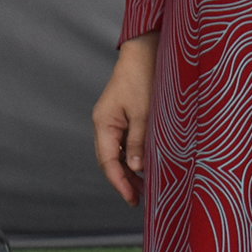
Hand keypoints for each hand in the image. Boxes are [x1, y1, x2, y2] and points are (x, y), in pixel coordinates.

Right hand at [92, 31, 156, 203]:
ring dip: (129, 169)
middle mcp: (104, 122)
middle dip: (124, 180)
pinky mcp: (123, 115)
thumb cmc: (145, 79)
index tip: (133, 200)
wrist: (146, 51)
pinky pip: (124, 142)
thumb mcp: (145, 114)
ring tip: (145, 187)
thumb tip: (135, 169)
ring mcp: (113, 118)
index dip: (119, 182)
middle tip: (141, 199)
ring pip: (116, 152)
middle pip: (109, 159)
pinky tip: (145, 165)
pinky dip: (133, 156)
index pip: (107, 161)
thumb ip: (139, 142)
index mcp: (104, 122)